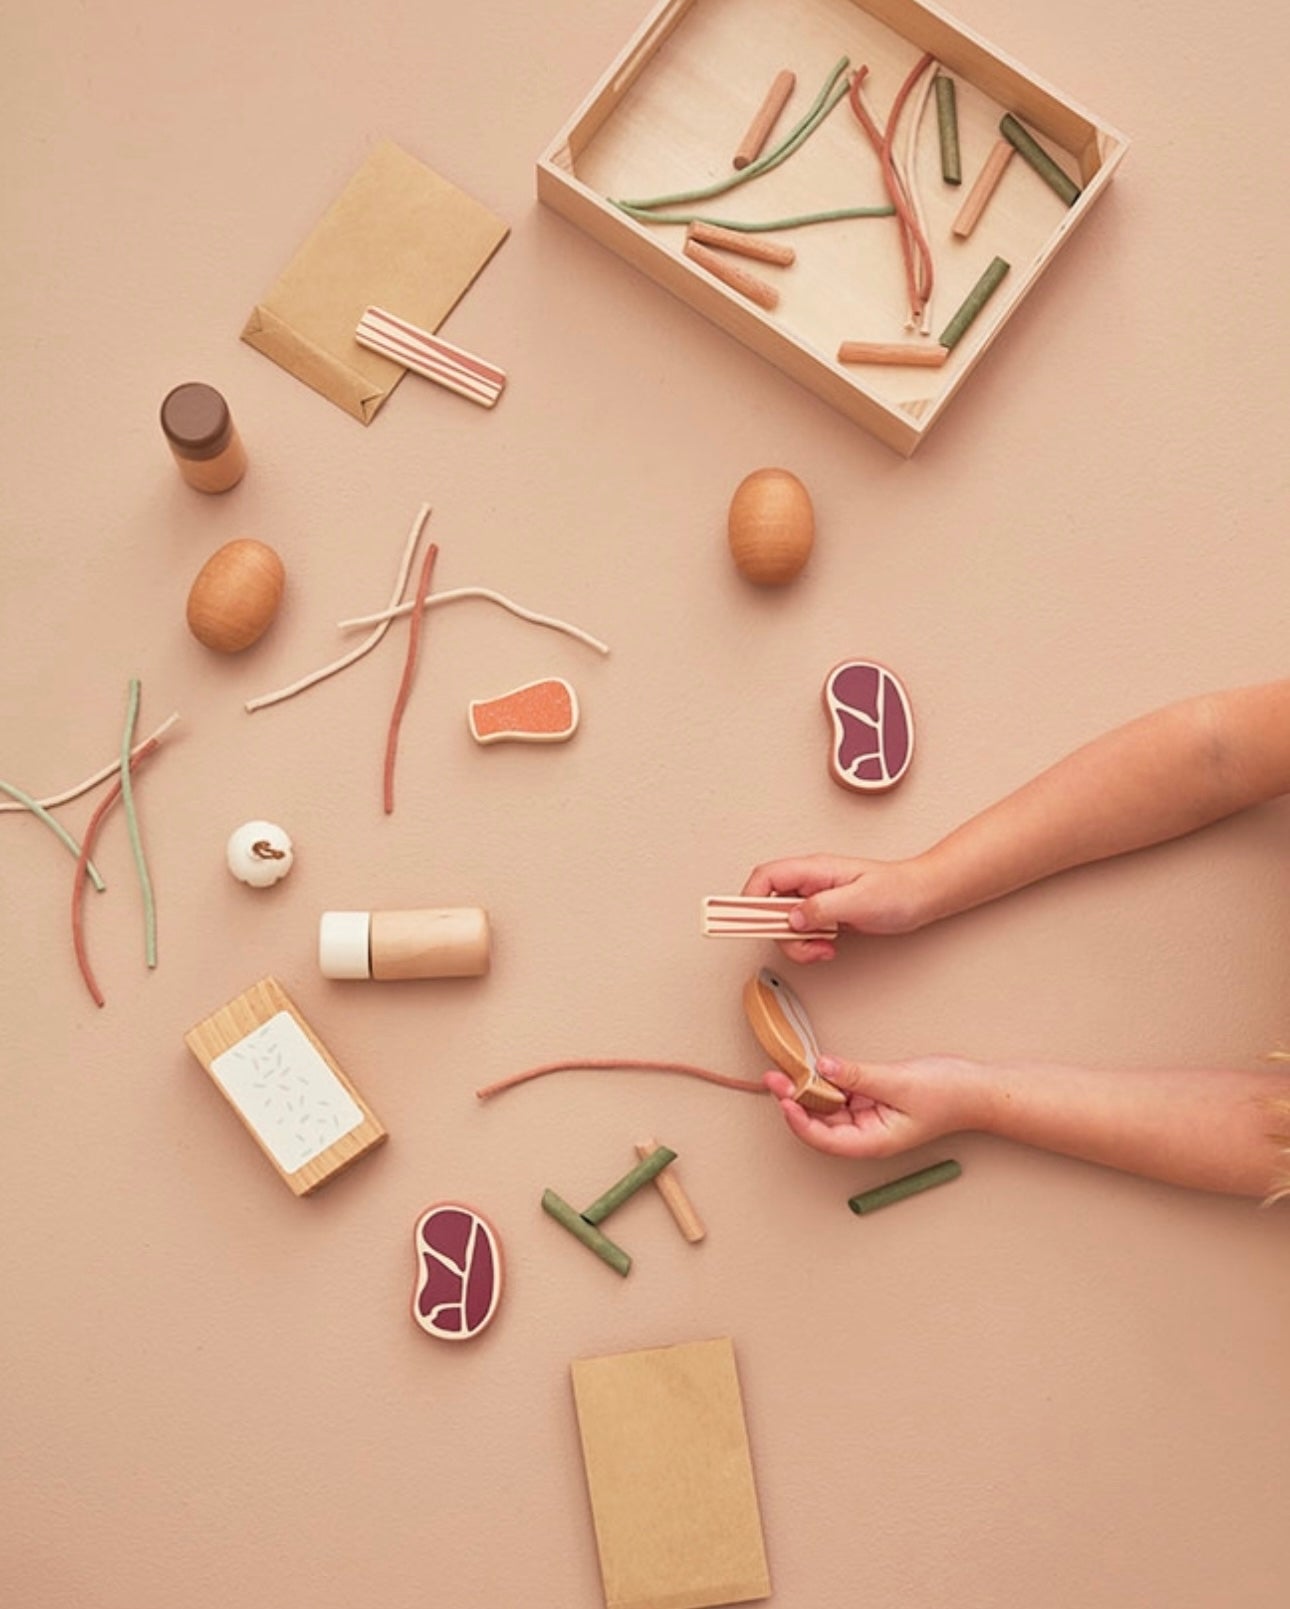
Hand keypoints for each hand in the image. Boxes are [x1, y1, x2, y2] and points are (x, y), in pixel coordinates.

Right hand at [741, 853, 930, 962]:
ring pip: (785, 924)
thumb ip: (822, 908)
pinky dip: (810, 946)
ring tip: (823, 948)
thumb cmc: (897, 891)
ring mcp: (816, 899)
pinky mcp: (824, 915)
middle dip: (781, 932)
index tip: (749, 921)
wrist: (920, 898)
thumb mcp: (859, 900)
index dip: (750, 898)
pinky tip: (828, 947)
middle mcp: (810, 883)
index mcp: (814, 869)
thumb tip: (792, 918)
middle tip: (802, 944)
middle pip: (770, 906)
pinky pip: (802, 932)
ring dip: (798, 944)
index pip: (766, 877)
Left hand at [764, 1055, 983, 1158]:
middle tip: (774, 1077)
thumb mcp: (898, 1082)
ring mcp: (868, 1116)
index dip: (798, 1121)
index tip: (783, 1097)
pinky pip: (841, 1092)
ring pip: (827, 1106)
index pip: (824, 1139)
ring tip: (785, 1069)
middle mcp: (866, 1133)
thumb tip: (823, 1067)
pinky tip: (813, 1066)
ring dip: (807, 1090)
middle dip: (796, 1101)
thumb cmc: (948, 1095)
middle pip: (820, 1123)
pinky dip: (826, 1080)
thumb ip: (858, 1076)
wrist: (977, 1089)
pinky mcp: (871, 1099)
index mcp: (873, 1141)